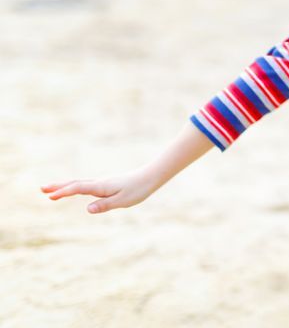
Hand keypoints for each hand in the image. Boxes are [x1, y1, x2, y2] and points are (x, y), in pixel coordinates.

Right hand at [41, 167, 160, 213]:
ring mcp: (101, 183)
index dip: (64, 192)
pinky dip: (74, 186)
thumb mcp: (123, 201)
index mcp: (101, 186)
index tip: (50, 196)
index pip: (78, 189)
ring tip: (50, 189)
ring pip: (79, 183)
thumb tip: (87, 209)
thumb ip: (105, 205)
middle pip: (74, 183)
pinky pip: (85, 185)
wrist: (149, 177)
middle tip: (41, 189)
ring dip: (64, 186)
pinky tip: (71, 190)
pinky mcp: (105, 185)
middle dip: (58, 186)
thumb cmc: (138, 190)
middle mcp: (99, 183)